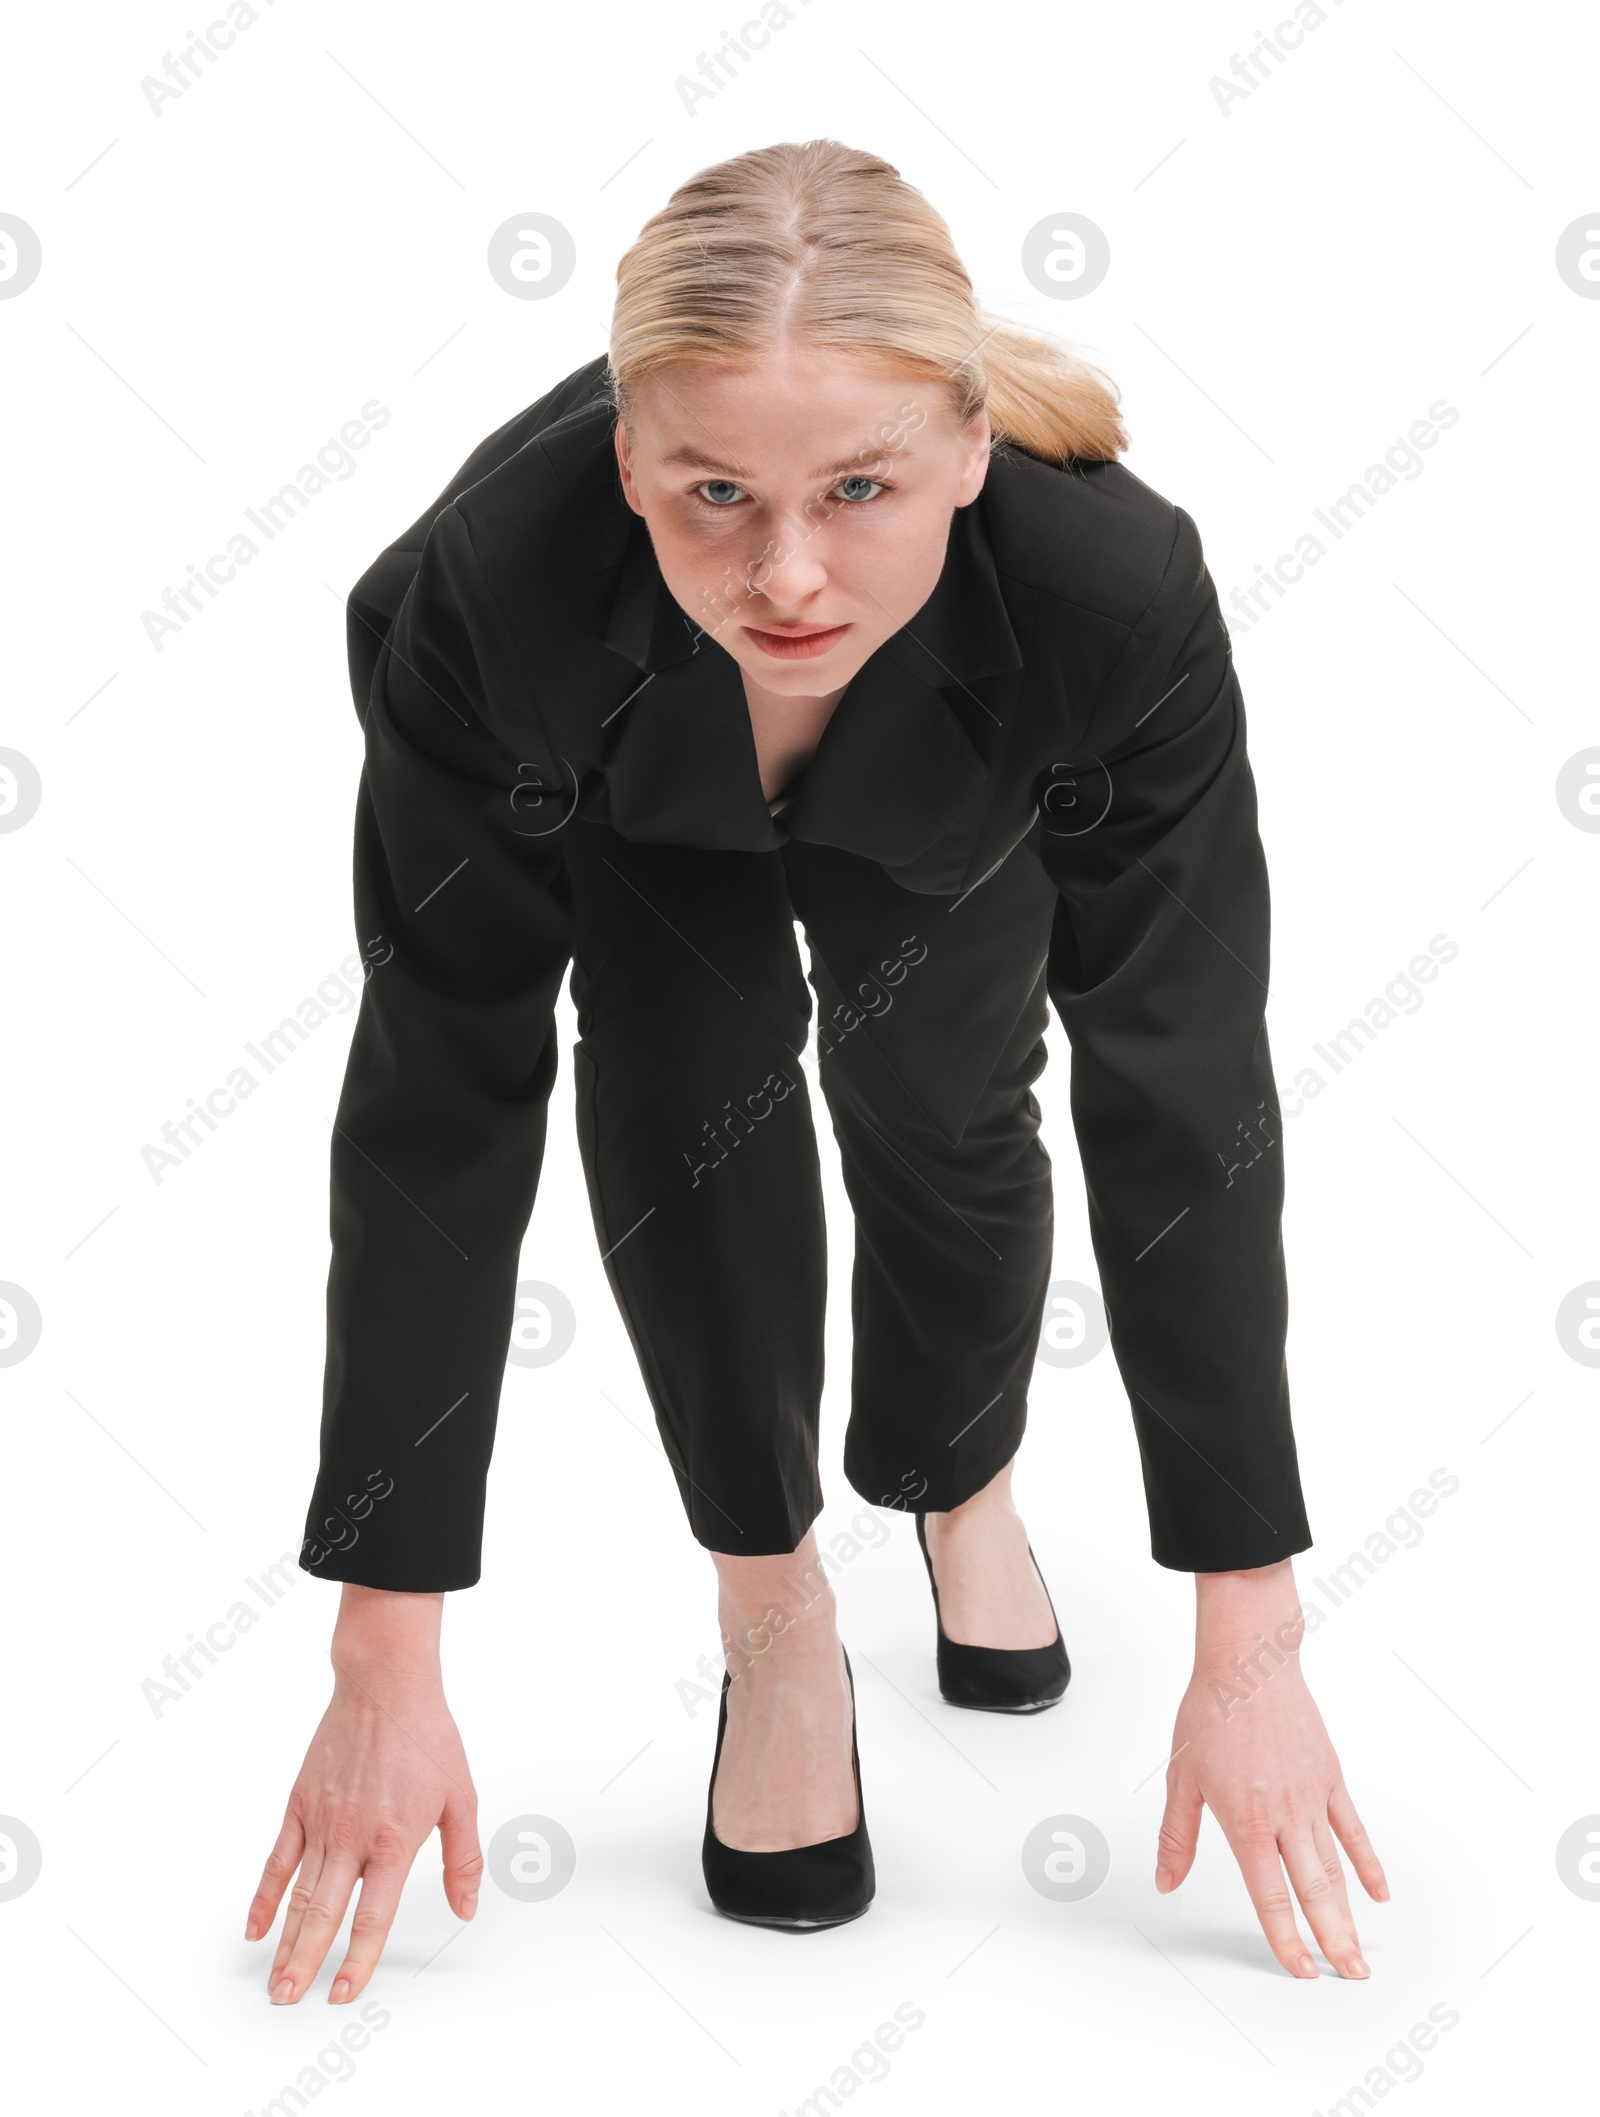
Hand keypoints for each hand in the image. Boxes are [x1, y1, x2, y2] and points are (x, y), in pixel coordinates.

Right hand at [244, 1584, 481, 2003]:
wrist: (384, 1684)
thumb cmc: (426, 1736)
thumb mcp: (461, 1796)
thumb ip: (463, 1858)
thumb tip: (467, 1907)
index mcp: (395, 1840)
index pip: (372, 1916)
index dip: (358, 1959)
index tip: (342, 1993)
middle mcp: (353, 1837)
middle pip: (324, 1915)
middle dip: (306, 1963)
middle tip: (289, 2000)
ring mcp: (321, 1822)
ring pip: (298, 1896)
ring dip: (285, 1943)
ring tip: (275, 1981)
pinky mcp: (299, 1805)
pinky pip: (277, 1861)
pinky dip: (264, 1896)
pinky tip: (255, 1928)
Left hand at [1155, 1560, 1387, 1978]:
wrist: (1249, 1662)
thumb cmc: (1211, 1712)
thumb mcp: (1182, 1777)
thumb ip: (1177, 1837)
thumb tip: (1166, 1882)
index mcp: (1246, 1820)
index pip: (1269, 1895)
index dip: (1285, 1937)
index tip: (1301, 1970)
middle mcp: (1285, 1815)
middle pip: (1314, 1890)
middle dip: (1331, 1939)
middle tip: (1349, 1976)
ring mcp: (1313, 1797)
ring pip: (1336, 1868)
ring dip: (1349, 1913)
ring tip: (1360, 1951)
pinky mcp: (1330, 1777)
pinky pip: (1353, 1829)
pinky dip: (1366, 1863)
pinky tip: (1377, 1892)